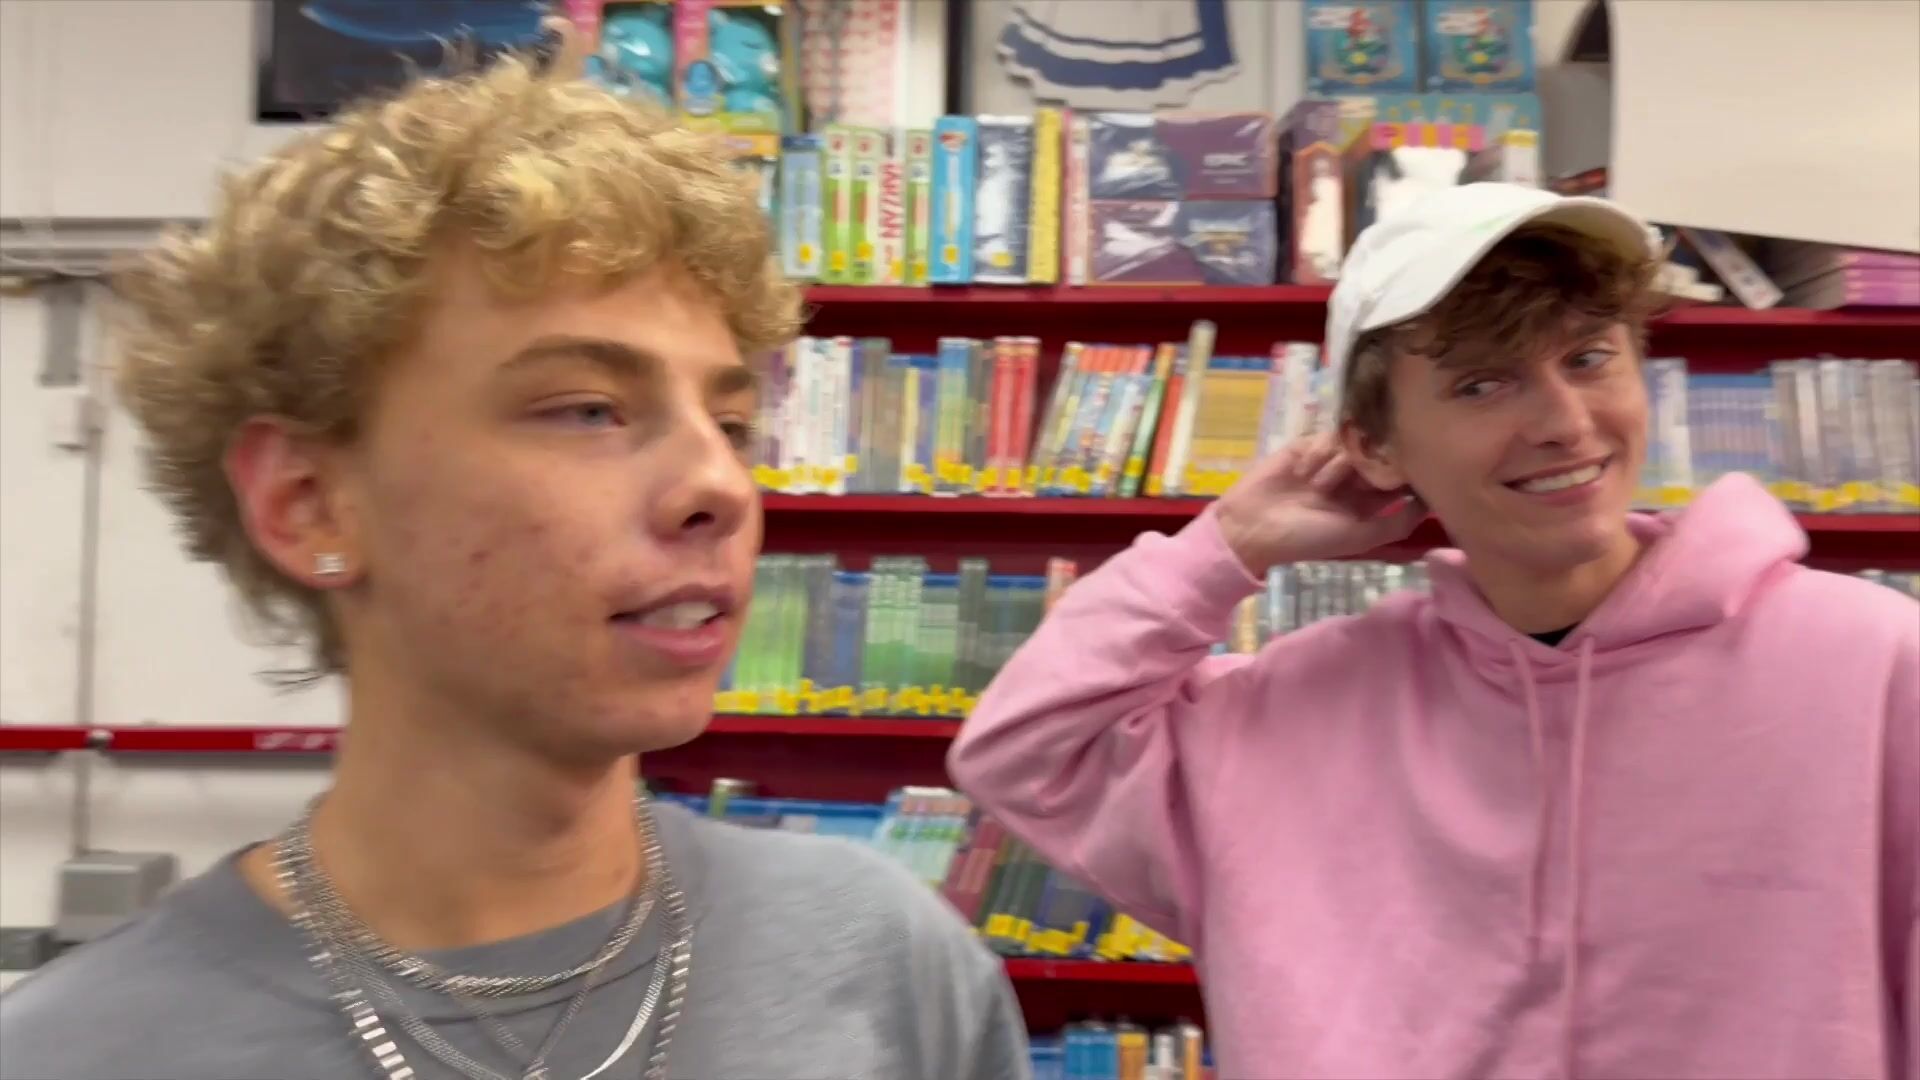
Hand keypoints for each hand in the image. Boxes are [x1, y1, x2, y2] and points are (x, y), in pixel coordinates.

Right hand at [1212, 435, 1424, 575]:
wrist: (1252, 527)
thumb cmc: (1306, 538)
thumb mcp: (1358, 538)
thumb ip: (1396, 522)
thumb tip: (1427, 500)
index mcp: (1368, 503)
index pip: (1399, 477)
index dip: (1405, 469)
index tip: (1406, 466)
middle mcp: (1353, 479)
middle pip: (1380, 453)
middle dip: (1372, 459)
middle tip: (1359, 472)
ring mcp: (1330, 460)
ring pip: (1354, 443)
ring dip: (1338, 464)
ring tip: (1316, 486)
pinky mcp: (1307, 446)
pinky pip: (1327, 437)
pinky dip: (1319, 454)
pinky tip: (1303, 472)